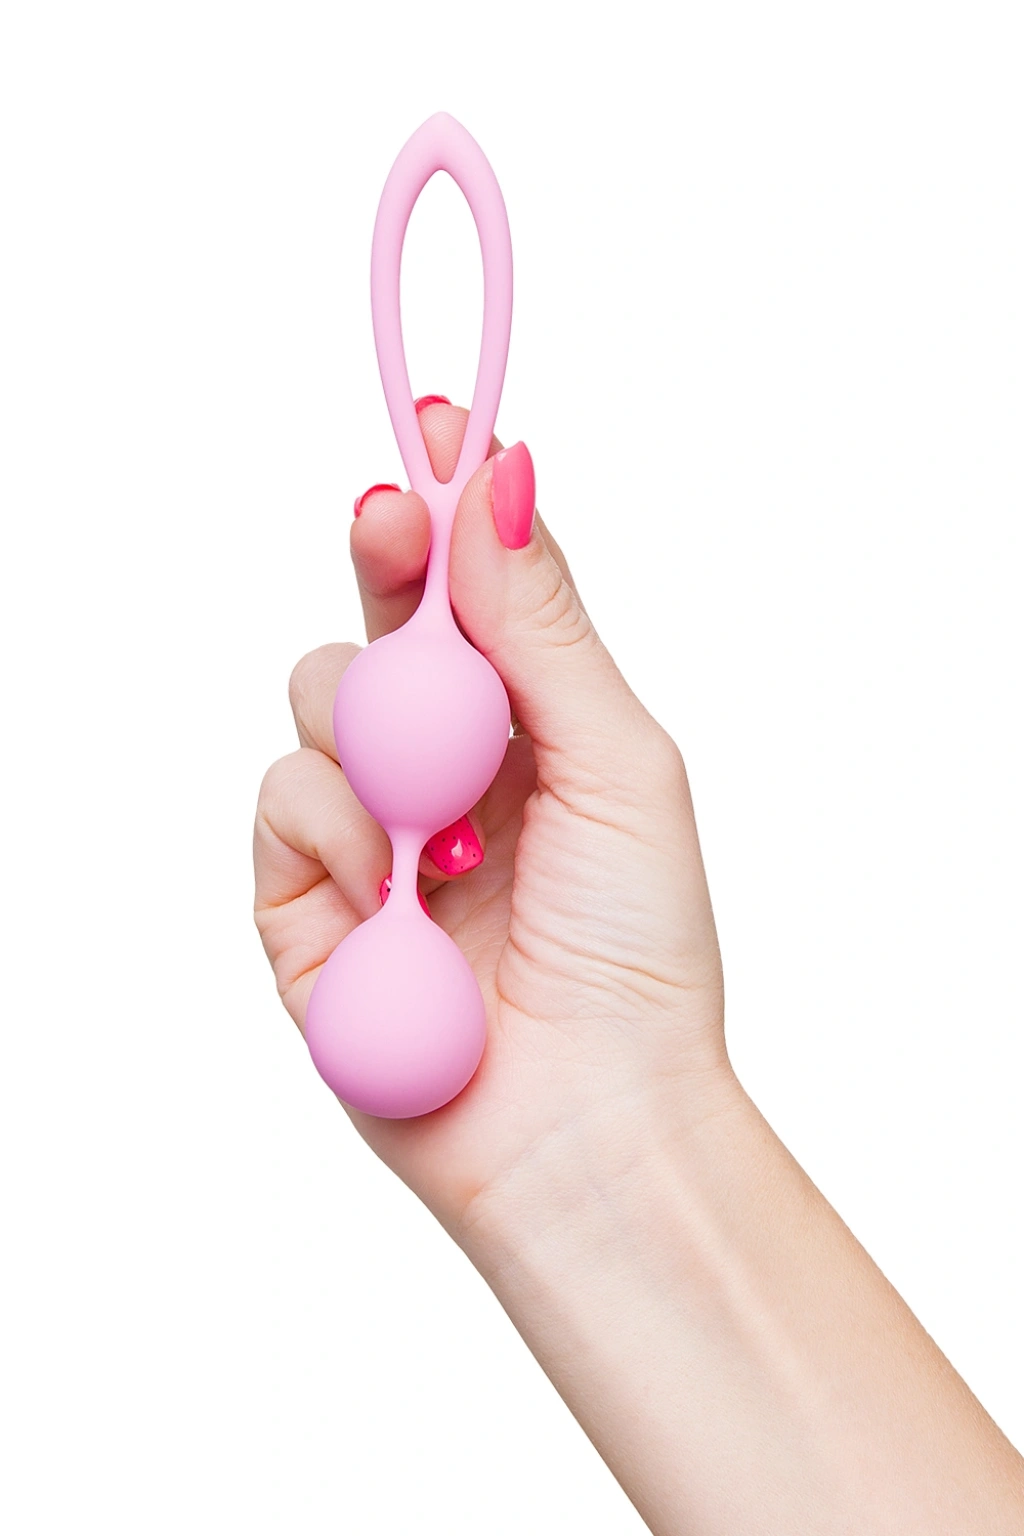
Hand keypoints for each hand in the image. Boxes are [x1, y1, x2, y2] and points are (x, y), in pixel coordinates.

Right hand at [254, 400, 728, 1238]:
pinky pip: (282, 803)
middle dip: (381, 562)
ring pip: (315, 700)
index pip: (466, 591)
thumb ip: (542, 627)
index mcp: (528, 726)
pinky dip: (340, 837)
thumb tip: (504, 474)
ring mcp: (367, 829)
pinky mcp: (303, 900)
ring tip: (450, 836)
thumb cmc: (636, 952)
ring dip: (382, 744)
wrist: (586, 1124)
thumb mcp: (615, 763)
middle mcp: (441, 764)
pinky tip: (399, 901)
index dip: (444, 507)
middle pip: (376, 621)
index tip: (438, 427)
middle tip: (389, 519)